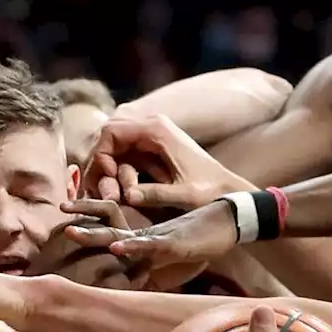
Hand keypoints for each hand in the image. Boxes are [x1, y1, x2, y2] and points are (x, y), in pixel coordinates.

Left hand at [58, 198, 205, 289]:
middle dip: (82, 227)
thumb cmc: (201, 241)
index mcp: (141, 240)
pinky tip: (117, 248)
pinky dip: (133, 247)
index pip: (108, 236)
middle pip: (105, 231)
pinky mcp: (173, 242)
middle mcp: (143, 237)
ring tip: (70, 230)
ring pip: (120, 235)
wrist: (228, 222)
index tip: (61, 233)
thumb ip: (153, 271)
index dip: (87, 232)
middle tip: (58, 222)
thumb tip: (134, 290)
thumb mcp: (172, 261)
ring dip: (94, 234)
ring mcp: (156, 238)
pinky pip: (149, 244)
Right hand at [83, 115, 253, 210]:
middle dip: (101, 169)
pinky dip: (117, 180)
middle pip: (108, 142)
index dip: (101, 155)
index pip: (111, 131)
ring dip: (108, 177)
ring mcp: (149, 141)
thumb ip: (157, 194)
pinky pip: (123, 163)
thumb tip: (127, 196)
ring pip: (113, 154)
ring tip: (114, 201)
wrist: (230, 193)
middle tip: (107, 196)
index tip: (108, 179)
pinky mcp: (149, 155)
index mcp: (157, 130)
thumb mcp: (185, 195)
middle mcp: (150, 129)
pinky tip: (118, 199)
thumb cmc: (212, 192)